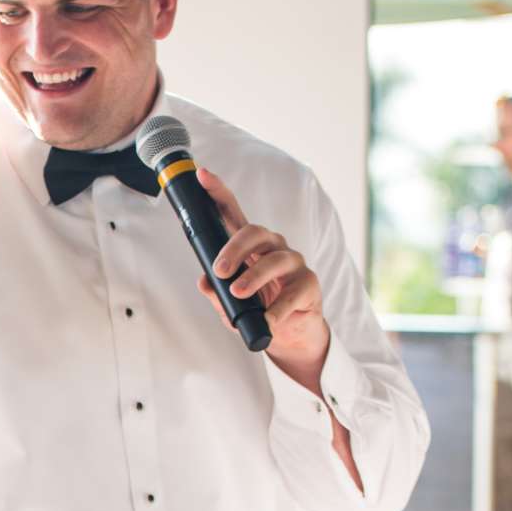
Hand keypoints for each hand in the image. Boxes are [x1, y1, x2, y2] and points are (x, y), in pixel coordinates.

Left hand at [197, 168, 330, 381]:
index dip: (218, 193)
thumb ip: (216, 292)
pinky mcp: (309, 284)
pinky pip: (292, 293)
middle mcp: (272, 247)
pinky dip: (276, 308)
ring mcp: (293, 263)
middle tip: (220, 270)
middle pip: (255, 231)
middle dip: (234, 248)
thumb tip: (204, 281)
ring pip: (274, 260)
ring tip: (238, 293)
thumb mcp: (230, 304)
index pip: (233, 214)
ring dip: (254, 277)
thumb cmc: (258, 310)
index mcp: (249, 247)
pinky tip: (268, 319)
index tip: (202, 175)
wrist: (289, 335)